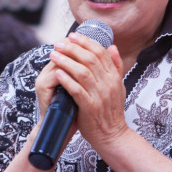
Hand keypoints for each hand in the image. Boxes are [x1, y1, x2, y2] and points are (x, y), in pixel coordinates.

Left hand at [45, 31, 129, 150]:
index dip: (86, 42)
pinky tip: (57, 73)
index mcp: (114, 77)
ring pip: (82, 72)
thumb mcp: (118, 86)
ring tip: (53, 55)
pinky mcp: (90, 107)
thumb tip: (112, 46)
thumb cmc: (110, 111)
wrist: (111, 135)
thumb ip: (115, 66)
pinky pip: (77, 90)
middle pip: (90, 59)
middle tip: (58, 43)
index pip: (101, 53)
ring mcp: (100, 96)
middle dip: (72, 49)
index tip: (72, 35)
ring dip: (66, 61)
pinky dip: (67, 80)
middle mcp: (108, 84)